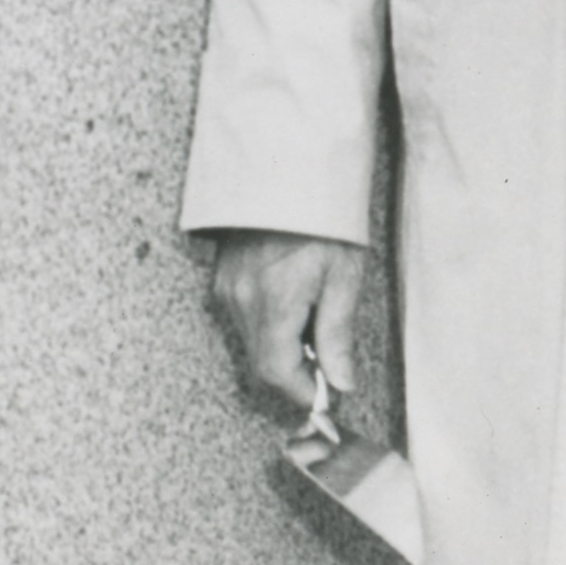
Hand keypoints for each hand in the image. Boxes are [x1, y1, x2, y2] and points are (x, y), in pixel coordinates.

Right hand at [199, 231, 370, 425]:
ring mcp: (227, 288)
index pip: (278, 372)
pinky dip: (269, 325)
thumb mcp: (343, 277)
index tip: (328, 393)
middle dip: (295, 371)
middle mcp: (241, 300)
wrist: (289, 172)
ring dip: (282, 347)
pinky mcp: (222, 278)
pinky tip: (292, 301)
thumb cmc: (323, 221)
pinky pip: (243, 319)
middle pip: (262, 362)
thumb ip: (337, 335)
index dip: (303, 391)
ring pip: (252, 342)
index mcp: (274, 302)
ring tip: (313, 318)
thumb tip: (341, 384)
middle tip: (328, 358)